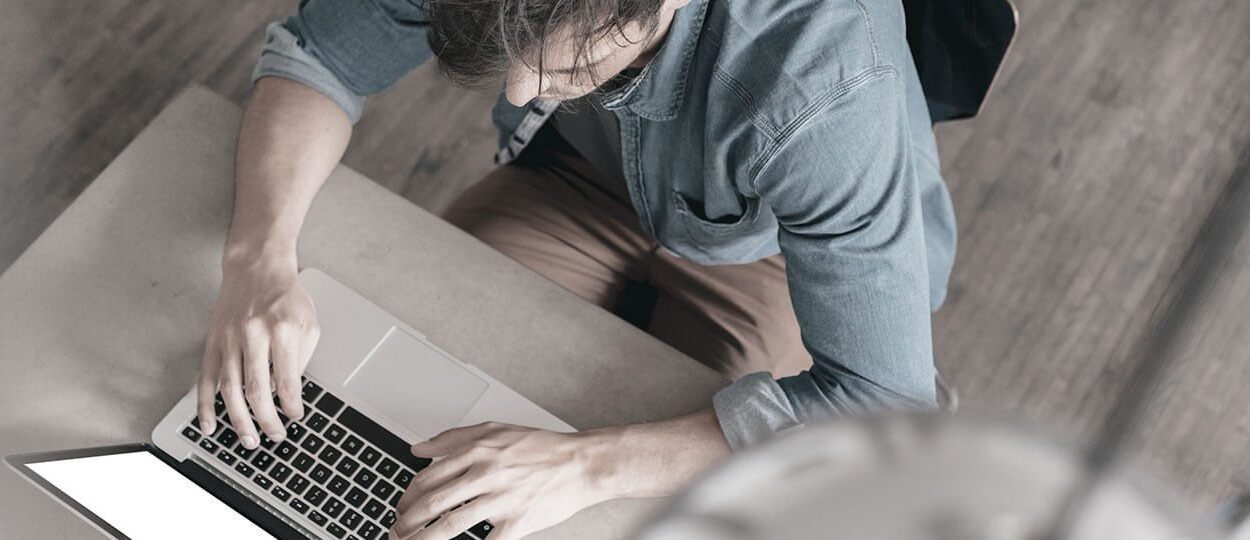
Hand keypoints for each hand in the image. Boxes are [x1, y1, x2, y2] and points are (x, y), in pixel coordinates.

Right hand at [196, 255, 319, 448]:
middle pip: (257, 389)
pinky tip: (209, 425)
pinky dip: (205, 405)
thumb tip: (290, 392)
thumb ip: (302, 357)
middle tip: (275, 436)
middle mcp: (253, 335)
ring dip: (239, 420)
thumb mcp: (308, 321)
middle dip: (266, 420)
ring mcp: (229, 340)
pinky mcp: (213, 342)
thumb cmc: (285, 295)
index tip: (296, 417)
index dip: (292, 405)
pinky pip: (206, 379)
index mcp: (282, 330)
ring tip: (249, 440)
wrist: (255, 267)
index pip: (288, 379)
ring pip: (230, 389)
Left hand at [390, 422, 613, 539]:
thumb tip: (419, 449)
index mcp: (477, 451)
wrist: (582, 464)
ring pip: (449, 526)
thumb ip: (453, 438)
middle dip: (406, 523)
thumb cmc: (542, 448)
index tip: (401, 508)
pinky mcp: (517, 522)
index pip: (427, 478)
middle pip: (431, 503)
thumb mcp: (495, 430)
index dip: (406, 497)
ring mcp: (500, 499)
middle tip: (397, 532)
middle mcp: (485, 474)